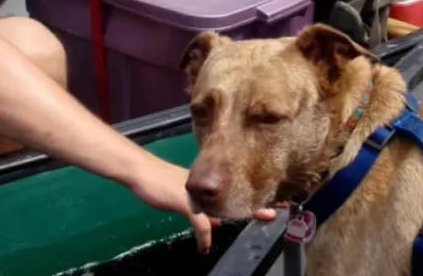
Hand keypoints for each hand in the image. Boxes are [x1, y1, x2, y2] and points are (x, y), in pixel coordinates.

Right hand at [130, 160, 275, 253]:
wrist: (144, 173)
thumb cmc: (162, 182)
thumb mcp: (187, 197)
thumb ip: (203, 208)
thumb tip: (217, 222)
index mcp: (208, 184)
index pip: (234, 188)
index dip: (252, 195)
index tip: (273, 200)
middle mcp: (207, 187)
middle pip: (236, 194)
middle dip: (257, 202)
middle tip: (278, 207)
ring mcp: (198, 193)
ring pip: (224, 205)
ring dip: (242, 212)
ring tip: (264, 216)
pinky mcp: (187, 201)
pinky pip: (200, 222)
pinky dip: (203, 236)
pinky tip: (204, 248)